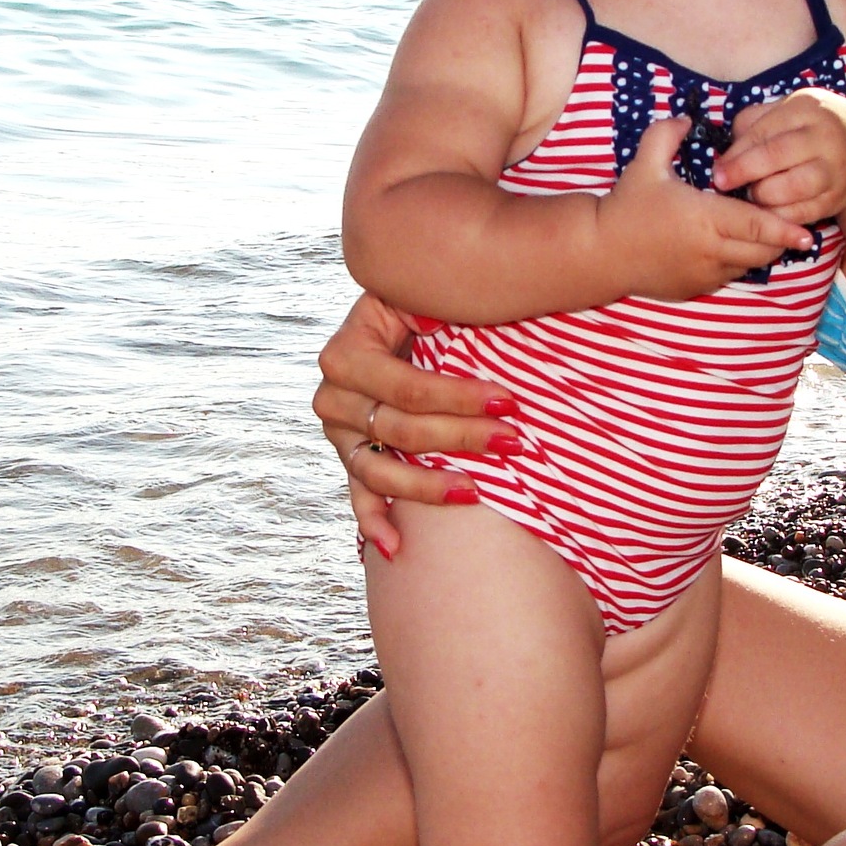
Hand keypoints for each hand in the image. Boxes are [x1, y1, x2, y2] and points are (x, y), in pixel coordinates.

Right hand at [313, 292, 517, 558]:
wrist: (396, 323)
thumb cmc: (422, 308)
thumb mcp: (422, 298)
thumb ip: (433, 308)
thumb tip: (446, 322)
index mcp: (347, 351)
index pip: (405, 387)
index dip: (457, 398)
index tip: (508, 403)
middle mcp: (333, 395)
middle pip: (399, 431)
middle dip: (460, 438)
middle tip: (512, 442)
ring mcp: (338, 432)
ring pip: (379, 471)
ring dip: (427, 487)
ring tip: (474, 493)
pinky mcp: (350, 456)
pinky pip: (358, 495)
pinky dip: (374, 523)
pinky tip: (397, 548)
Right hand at [599, 115, 815, 298]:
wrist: (600, 252)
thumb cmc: (626, 207)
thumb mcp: (644, 164)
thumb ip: (667, 134)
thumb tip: (686, 118)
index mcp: (704, 218)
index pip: (756, 226)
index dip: (785, 230)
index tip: (807, 232)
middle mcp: (709, 250)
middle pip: (761, 251)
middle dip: (780, 241)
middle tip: (793, 227)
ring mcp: (703, 274)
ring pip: (747, 266)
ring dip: (758, 252)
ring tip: (763, 234)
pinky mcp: (694, 288)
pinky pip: (727, 276)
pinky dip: (736, 263)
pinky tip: (729, 246)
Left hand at [711, 88, 845, 226]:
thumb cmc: (810, 126)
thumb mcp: (786, 111)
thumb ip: (754, 124)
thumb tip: (725, 153)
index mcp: (807, 109)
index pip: (764, 132)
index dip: (737, 154)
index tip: (717, 170)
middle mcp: (825, 137)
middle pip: (776, 157)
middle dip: (745, 173)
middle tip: (723, 184)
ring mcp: (835, 169)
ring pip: (792, 188)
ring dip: (763, 197)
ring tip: (750, 196)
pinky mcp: (838, 197)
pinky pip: (804, 212)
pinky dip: (780, 216)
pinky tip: (767, 213)